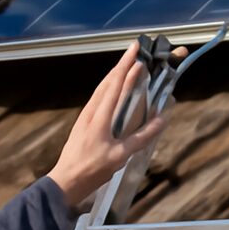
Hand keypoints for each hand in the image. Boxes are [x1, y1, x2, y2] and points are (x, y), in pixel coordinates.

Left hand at [47, 42, 167, 207]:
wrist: (66, 181)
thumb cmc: (93, 169)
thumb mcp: (121, 155)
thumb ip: (142, 137)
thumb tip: (162, 119)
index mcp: (99, 116)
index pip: (115, 83)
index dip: (126, 65)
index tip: (135, 49)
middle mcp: (91, 110)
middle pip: (108, 81)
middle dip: (122, 64)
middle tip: (134, 51)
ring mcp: (85, 115)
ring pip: (101, 88)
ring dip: (115, 74)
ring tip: (127, 65)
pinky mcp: (84, 122)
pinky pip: (98, 97)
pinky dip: (109, 87)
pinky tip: (113, 90)